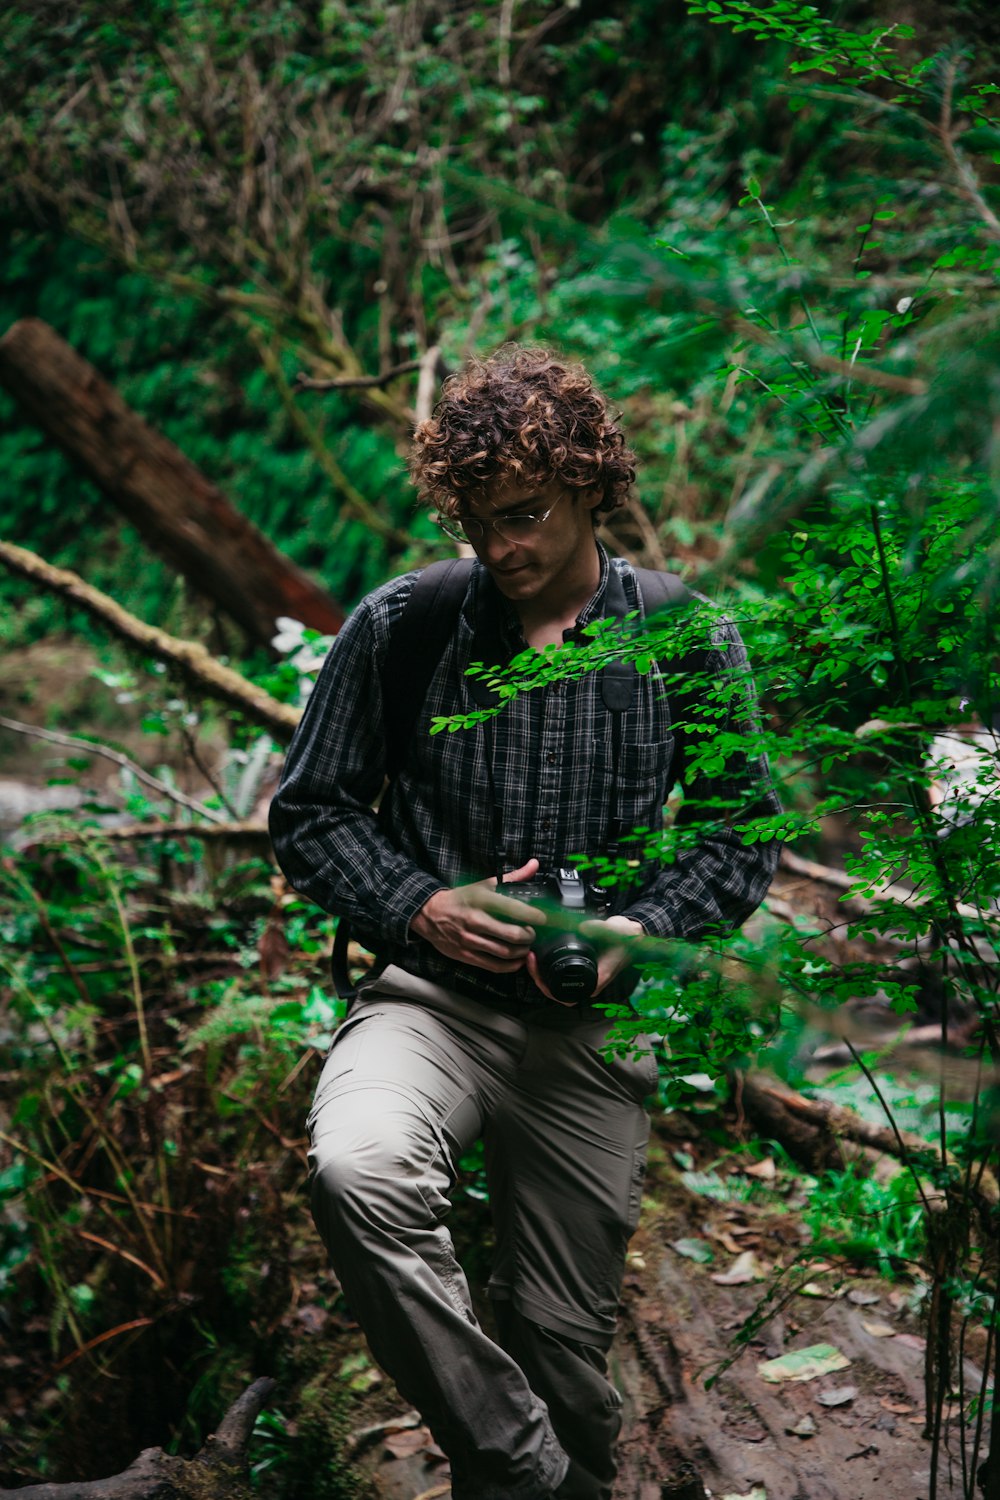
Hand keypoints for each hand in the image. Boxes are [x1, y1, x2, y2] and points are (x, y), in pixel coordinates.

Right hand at [411, 859, 545, 972]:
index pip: (513, 909)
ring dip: (522, 951)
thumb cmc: (460, 899)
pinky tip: (517, 959)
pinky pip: (493, 966)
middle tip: (534, 933)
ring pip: (505, 953)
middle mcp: (475, 920)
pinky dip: (510, 966)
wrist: (429, 914)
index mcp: (480, 900)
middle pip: (512, 935)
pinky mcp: (466, 955)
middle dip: (529, 936)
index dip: (533, 915)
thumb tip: (533, 865)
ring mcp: (470, 940)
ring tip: (526, 945)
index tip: (543, 918)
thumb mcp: (483, 885)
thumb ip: (512, 878)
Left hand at [526, 914, 643, 1003]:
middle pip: (557, 992)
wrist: (633, 935)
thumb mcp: (612, 931)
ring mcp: (585, 978)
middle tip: (530, 958)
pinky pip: (561, 975)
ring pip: (557, 985)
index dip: (546, 986)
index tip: (536, 968)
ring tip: (532, 956)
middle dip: (539, 978)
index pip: (565, 995)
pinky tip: (541, 955)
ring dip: (542, 974)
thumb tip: (581, 929)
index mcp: (596, 980)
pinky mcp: (582, 969)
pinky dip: (548, 968)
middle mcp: (589, 983)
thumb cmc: (626, 937)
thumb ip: (597, 929)